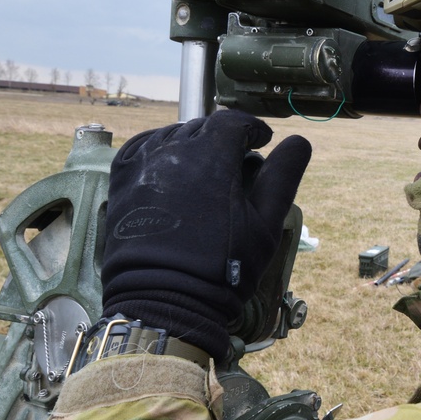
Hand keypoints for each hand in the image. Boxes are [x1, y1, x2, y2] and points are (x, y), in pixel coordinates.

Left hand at [100, 110, 311, 360]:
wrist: (165, 298)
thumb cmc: (223, 265)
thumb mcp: (266, 224)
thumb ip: (282, 177)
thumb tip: (299, 141)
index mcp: (211, 156)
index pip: (232, 121)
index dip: (251, 128)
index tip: (262, 141)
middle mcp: (173, 150)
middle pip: (203, 128)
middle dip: (223, 140)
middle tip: (237, 165)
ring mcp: (143, 164)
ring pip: (172, 136)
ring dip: (192, 145)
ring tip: (205, 170)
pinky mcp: (121, 181)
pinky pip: (141, 148)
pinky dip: (159, 151)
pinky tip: (170, 169)